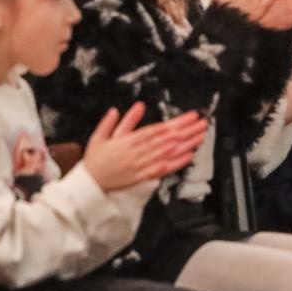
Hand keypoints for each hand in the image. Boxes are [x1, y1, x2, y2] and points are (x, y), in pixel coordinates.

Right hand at [82, 103, 209, 190]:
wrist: (89, 184)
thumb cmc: (95, 159)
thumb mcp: (101, 135)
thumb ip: (118, 121)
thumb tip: (137, 106)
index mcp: (128, 139)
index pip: (158, 129)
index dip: (176, 122)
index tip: (191, 115)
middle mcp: (138, 152)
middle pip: (167, 139)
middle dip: (187, 131)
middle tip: (203, 123)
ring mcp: (141, 165)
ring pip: (168, 153)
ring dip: (186, 144)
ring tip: (201, 136)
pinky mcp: (143, 177)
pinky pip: (162, 169)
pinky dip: (176, 163)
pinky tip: (189, 156)